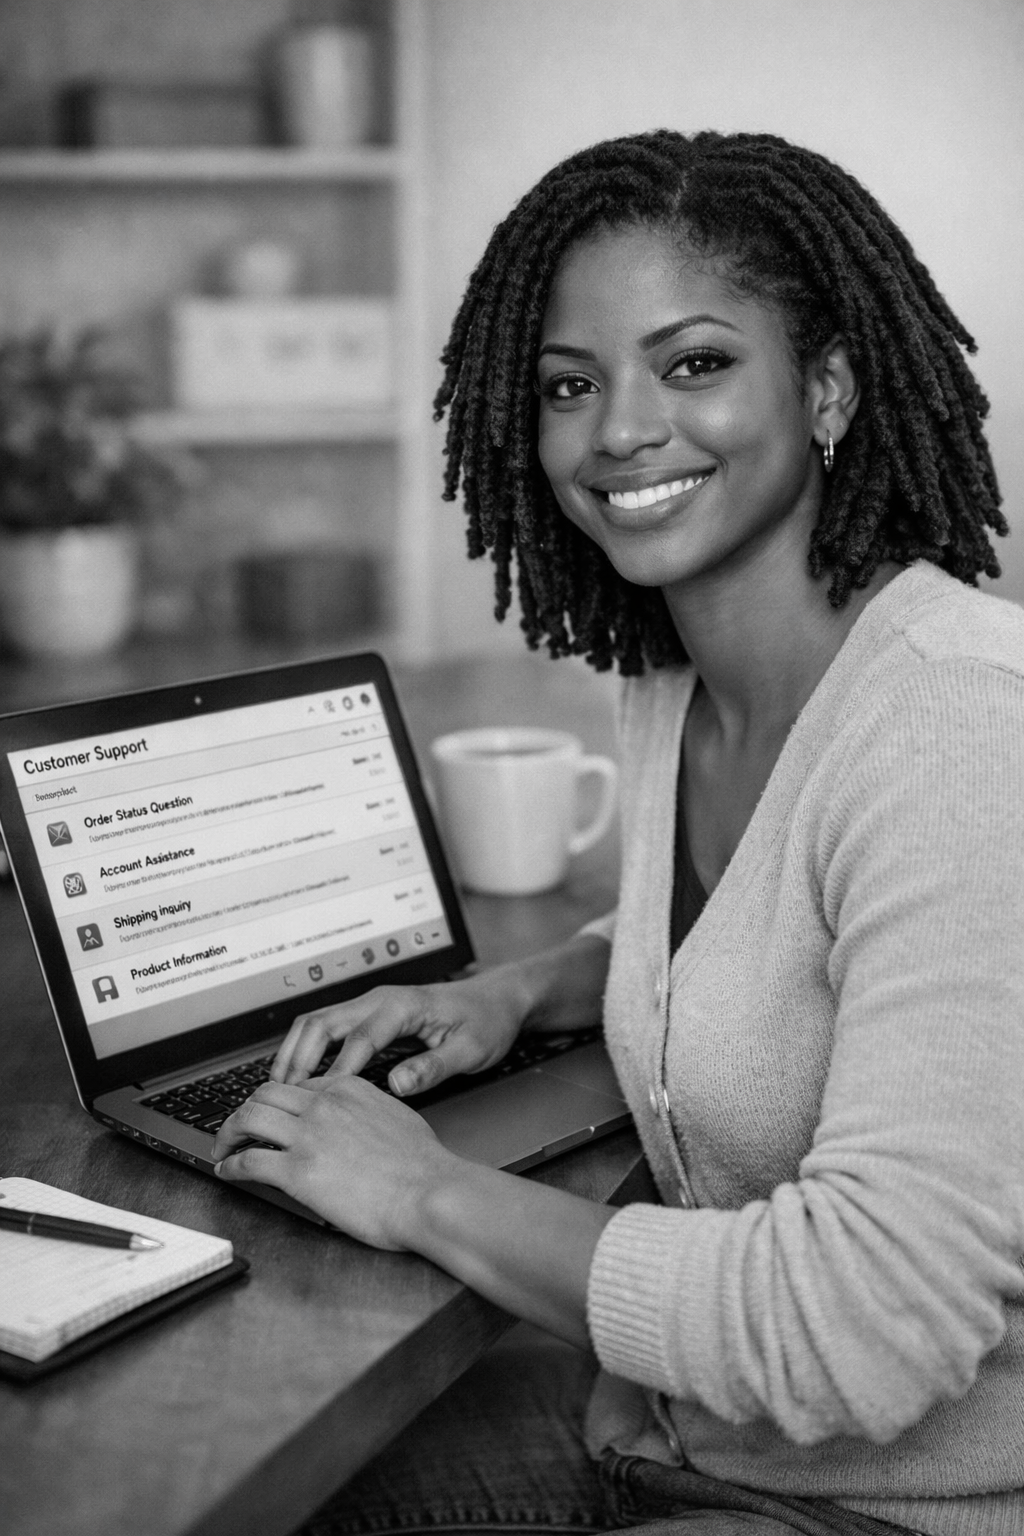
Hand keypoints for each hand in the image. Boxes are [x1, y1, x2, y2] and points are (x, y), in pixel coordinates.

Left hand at [211, 1073, 456, 1246]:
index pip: (299, 1086)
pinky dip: (231, 1166)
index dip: (279, 1102)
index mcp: (348, 1089)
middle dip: (244, 1109)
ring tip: (223, 1146)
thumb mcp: (397, 1117)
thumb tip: (359, 1123)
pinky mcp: (297, 1171)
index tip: (273, 1115)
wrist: (430, 1192)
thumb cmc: (424, 1165)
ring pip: (249, 1118)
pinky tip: (228, 1172)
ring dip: (228, 1133)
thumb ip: (369, 1112)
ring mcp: (308, 1136)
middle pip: (265, 1094)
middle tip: (236, 1127)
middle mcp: (323, 1105)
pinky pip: (249, 1161)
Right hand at [269, 967, 530, 1096]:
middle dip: (298, 1057)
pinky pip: (327, 1027)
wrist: (497, 1000)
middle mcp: (379, 999)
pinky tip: (300, 1078)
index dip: (338, 1070)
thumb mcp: (471, 1049)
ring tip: (279, 1089)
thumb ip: (434, 1066)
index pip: (360, 1038)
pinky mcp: (369, 1014)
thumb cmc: (486, 1022)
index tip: (321, 1102)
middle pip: (322, 1021)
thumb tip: (397, 1084)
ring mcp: (371, 1004)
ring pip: (317, 1021)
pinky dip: (306, 1049)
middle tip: (282, 1096)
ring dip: (295, 1051)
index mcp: (402, 1006)